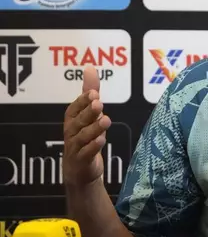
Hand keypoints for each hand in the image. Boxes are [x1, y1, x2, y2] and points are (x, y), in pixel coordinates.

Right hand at [63, 65, 111, 187]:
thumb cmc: (84, 136)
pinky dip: (93, 146)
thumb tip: (90, 67)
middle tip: (98, 103)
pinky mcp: (82, 160)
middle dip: (88, 112)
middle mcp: (71, 131)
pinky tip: (102, 140)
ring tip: (106, 120)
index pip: (75, 107)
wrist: (80, 169)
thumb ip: (90, 91)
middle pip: (78, 121)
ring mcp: (75, 147)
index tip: (94, 93)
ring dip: (94, 128)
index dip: (83, 100)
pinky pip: (86, 153)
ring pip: (83, 136)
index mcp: (72, 119)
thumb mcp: (88, 113)